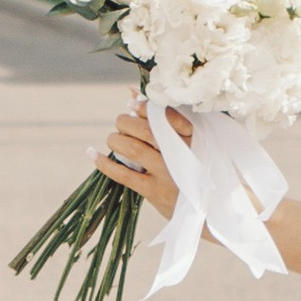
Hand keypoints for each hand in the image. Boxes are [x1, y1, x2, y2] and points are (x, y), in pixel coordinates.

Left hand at [99, 96, 183, 219]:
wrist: (206, 209)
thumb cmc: (191, 167)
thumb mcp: (186, 142)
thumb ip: (161, 116)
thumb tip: (130, 91)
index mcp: (194, 137)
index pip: (168, 115)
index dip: (145, 107)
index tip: (131, 104)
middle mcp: (182, 154)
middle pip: (146, 130)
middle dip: (126, 122)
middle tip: (121, 122)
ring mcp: (168, 173)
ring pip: (133, 149)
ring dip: (115, 140)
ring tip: (112, 139)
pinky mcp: (155, 191)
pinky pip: (123, 174)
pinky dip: (105, 163)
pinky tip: (94, 154)